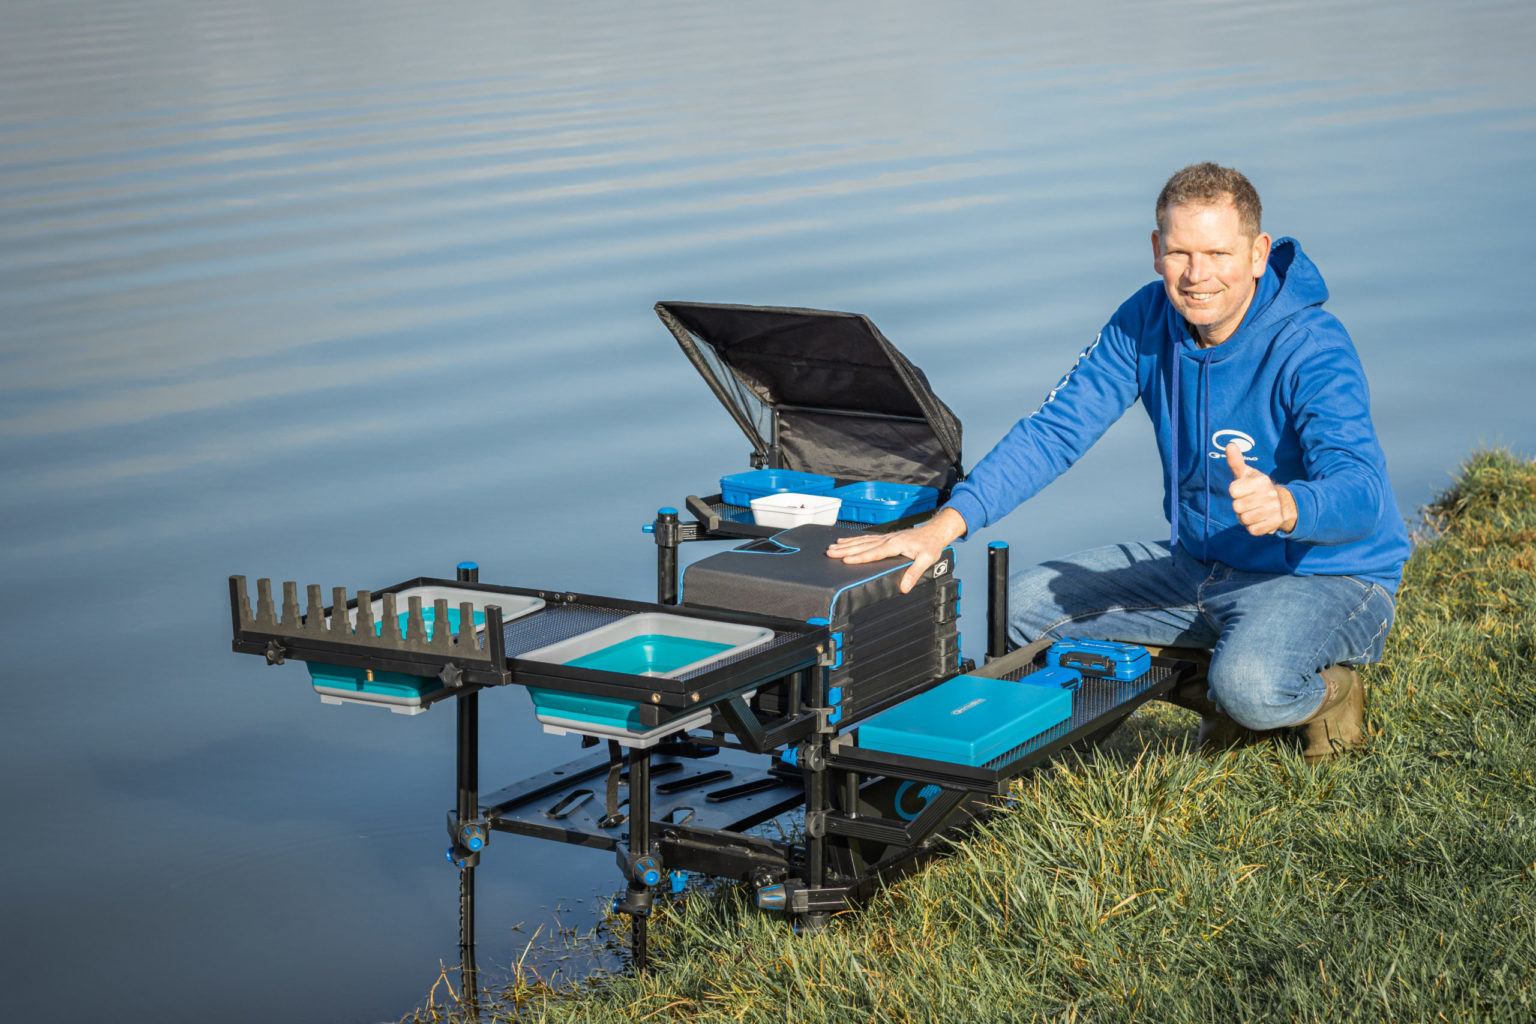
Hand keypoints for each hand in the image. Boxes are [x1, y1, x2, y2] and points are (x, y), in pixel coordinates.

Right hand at [825, 507, 968, 592]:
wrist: (934, 531)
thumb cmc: (931, 545)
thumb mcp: (926, 560)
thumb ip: (914, 573)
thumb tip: (903, 588)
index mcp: (895, 545)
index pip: (874, 552)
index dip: (859, 557)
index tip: (845, 560)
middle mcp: (888, 539)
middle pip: (863, 545)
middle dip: (845, 549)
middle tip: (830, 552)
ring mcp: (886, 537)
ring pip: (863, 541)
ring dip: (847, 544)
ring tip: (833, 546)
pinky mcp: (886, 537)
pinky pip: (867, 538)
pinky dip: (855, 540)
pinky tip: (846, 541)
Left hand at [1226, 442, 1296, 534]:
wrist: (1282, 505)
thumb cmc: (1257, 488)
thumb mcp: (1247, 474)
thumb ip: (1236, 461)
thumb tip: (1230, 445)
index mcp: (1261, 481)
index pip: (1233, 491)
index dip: (1235, 492)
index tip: (1243, 490)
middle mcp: (1269, 494)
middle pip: (1237, 506)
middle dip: (1239, 506)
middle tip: (1248, 502)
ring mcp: (1273, 510)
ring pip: (1244, 519)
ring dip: (1245, 517)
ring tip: (1253, 510)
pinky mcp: (1274, 524)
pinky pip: (1252, 530)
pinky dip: (1252, 527)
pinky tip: (1259, 519)